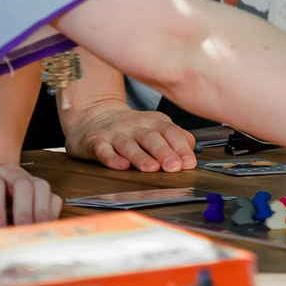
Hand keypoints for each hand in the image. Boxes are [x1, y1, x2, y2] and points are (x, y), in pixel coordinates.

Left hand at [0, 162, 60, 227]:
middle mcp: (9, 174)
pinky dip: (52, 211)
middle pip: (22, 185)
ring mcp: (27, 178)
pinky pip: (52, 196)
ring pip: (41, 187)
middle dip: (24, 210)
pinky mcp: (39, 188)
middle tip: (22, 231)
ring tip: (38, 230)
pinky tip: (45, 225)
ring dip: (41, 210)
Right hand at [62, 101, 196, 171]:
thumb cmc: (131, 128)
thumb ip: (175, 137)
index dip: (181, 147)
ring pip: (128, 144)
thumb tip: (192, 151)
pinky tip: (121, 165)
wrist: (94, 116)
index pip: (170, 132)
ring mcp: (114, 133)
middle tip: (174, 167)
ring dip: (141, 157)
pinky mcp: (95, 142)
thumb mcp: (156, 127)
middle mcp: (135, 126)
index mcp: (153, 122)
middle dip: (164, 152)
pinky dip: (112, 158)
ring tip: (151, 168)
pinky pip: (103, 150)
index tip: (189, 163)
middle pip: (151, 137)